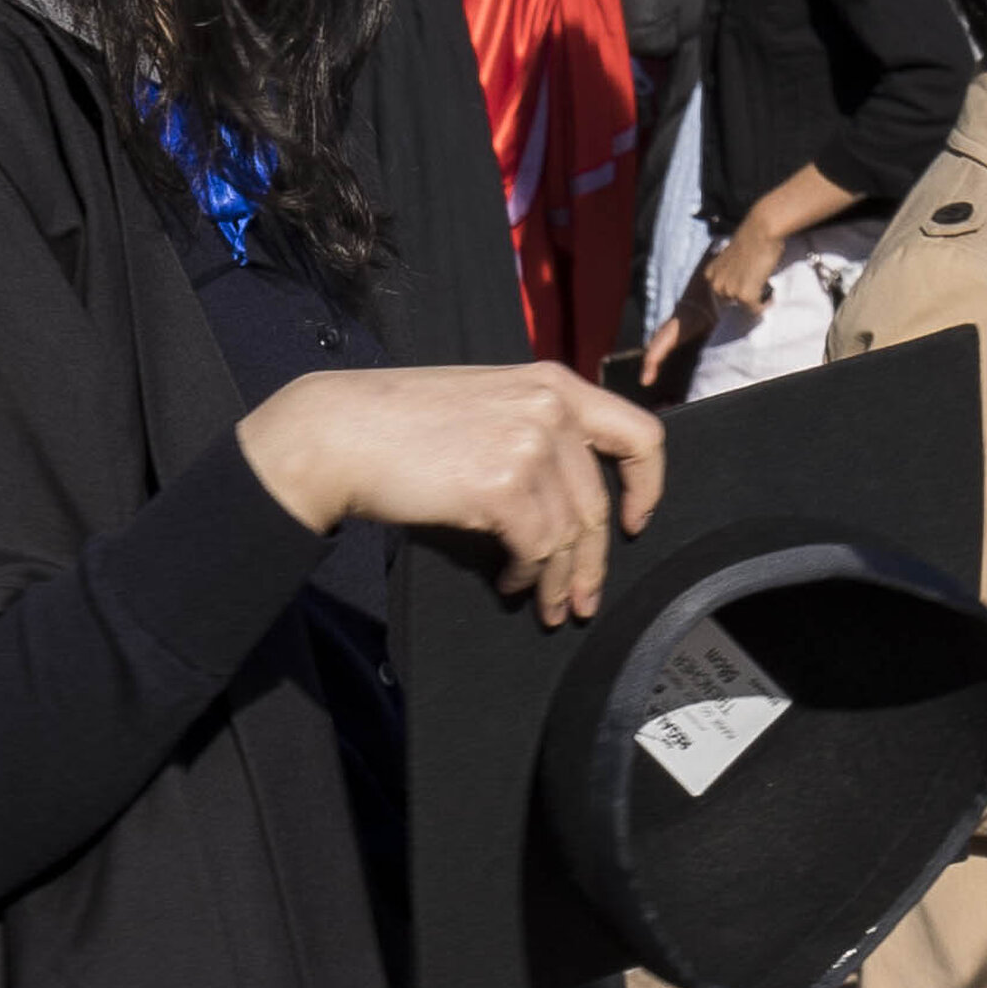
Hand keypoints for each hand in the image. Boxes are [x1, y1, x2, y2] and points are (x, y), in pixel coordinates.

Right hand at [238, 357, 664, 631]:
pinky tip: (508, 582)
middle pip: (598, 502)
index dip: (647, 487)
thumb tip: (570, 502)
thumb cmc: (399, 423)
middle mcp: (551, 408)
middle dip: (591, 562)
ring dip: (556, 579)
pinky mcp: (502, 485)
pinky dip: (526, 575)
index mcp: (553, 383)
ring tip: (543, 604)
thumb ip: (534, 428)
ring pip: (569, 534)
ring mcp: (529, 444)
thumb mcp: (487, 403)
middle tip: (580, 599)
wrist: (340, 432)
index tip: (631, 523)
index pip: (640, 433)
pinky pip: (536, 548)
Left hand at [639, 168, 850, 384]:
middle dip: (658, 354)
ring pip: (736, 315)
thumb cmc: (752, 250)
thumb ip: (723, 293)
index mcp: (702, 289)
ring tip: (756, 282)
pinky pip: (754, 309)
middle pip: (682, 328)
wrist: (761, 229)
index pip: (674, 323)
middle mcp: (706, 291)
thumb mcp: (730, 274)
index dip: (658, 349)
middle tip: (646, 377)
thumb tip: (728, 309)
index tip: (646, 372)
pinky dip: (763, 301)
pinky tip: (763, 283)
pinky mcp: (739, 293)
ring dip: (749, 305)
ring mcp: (722, 292)